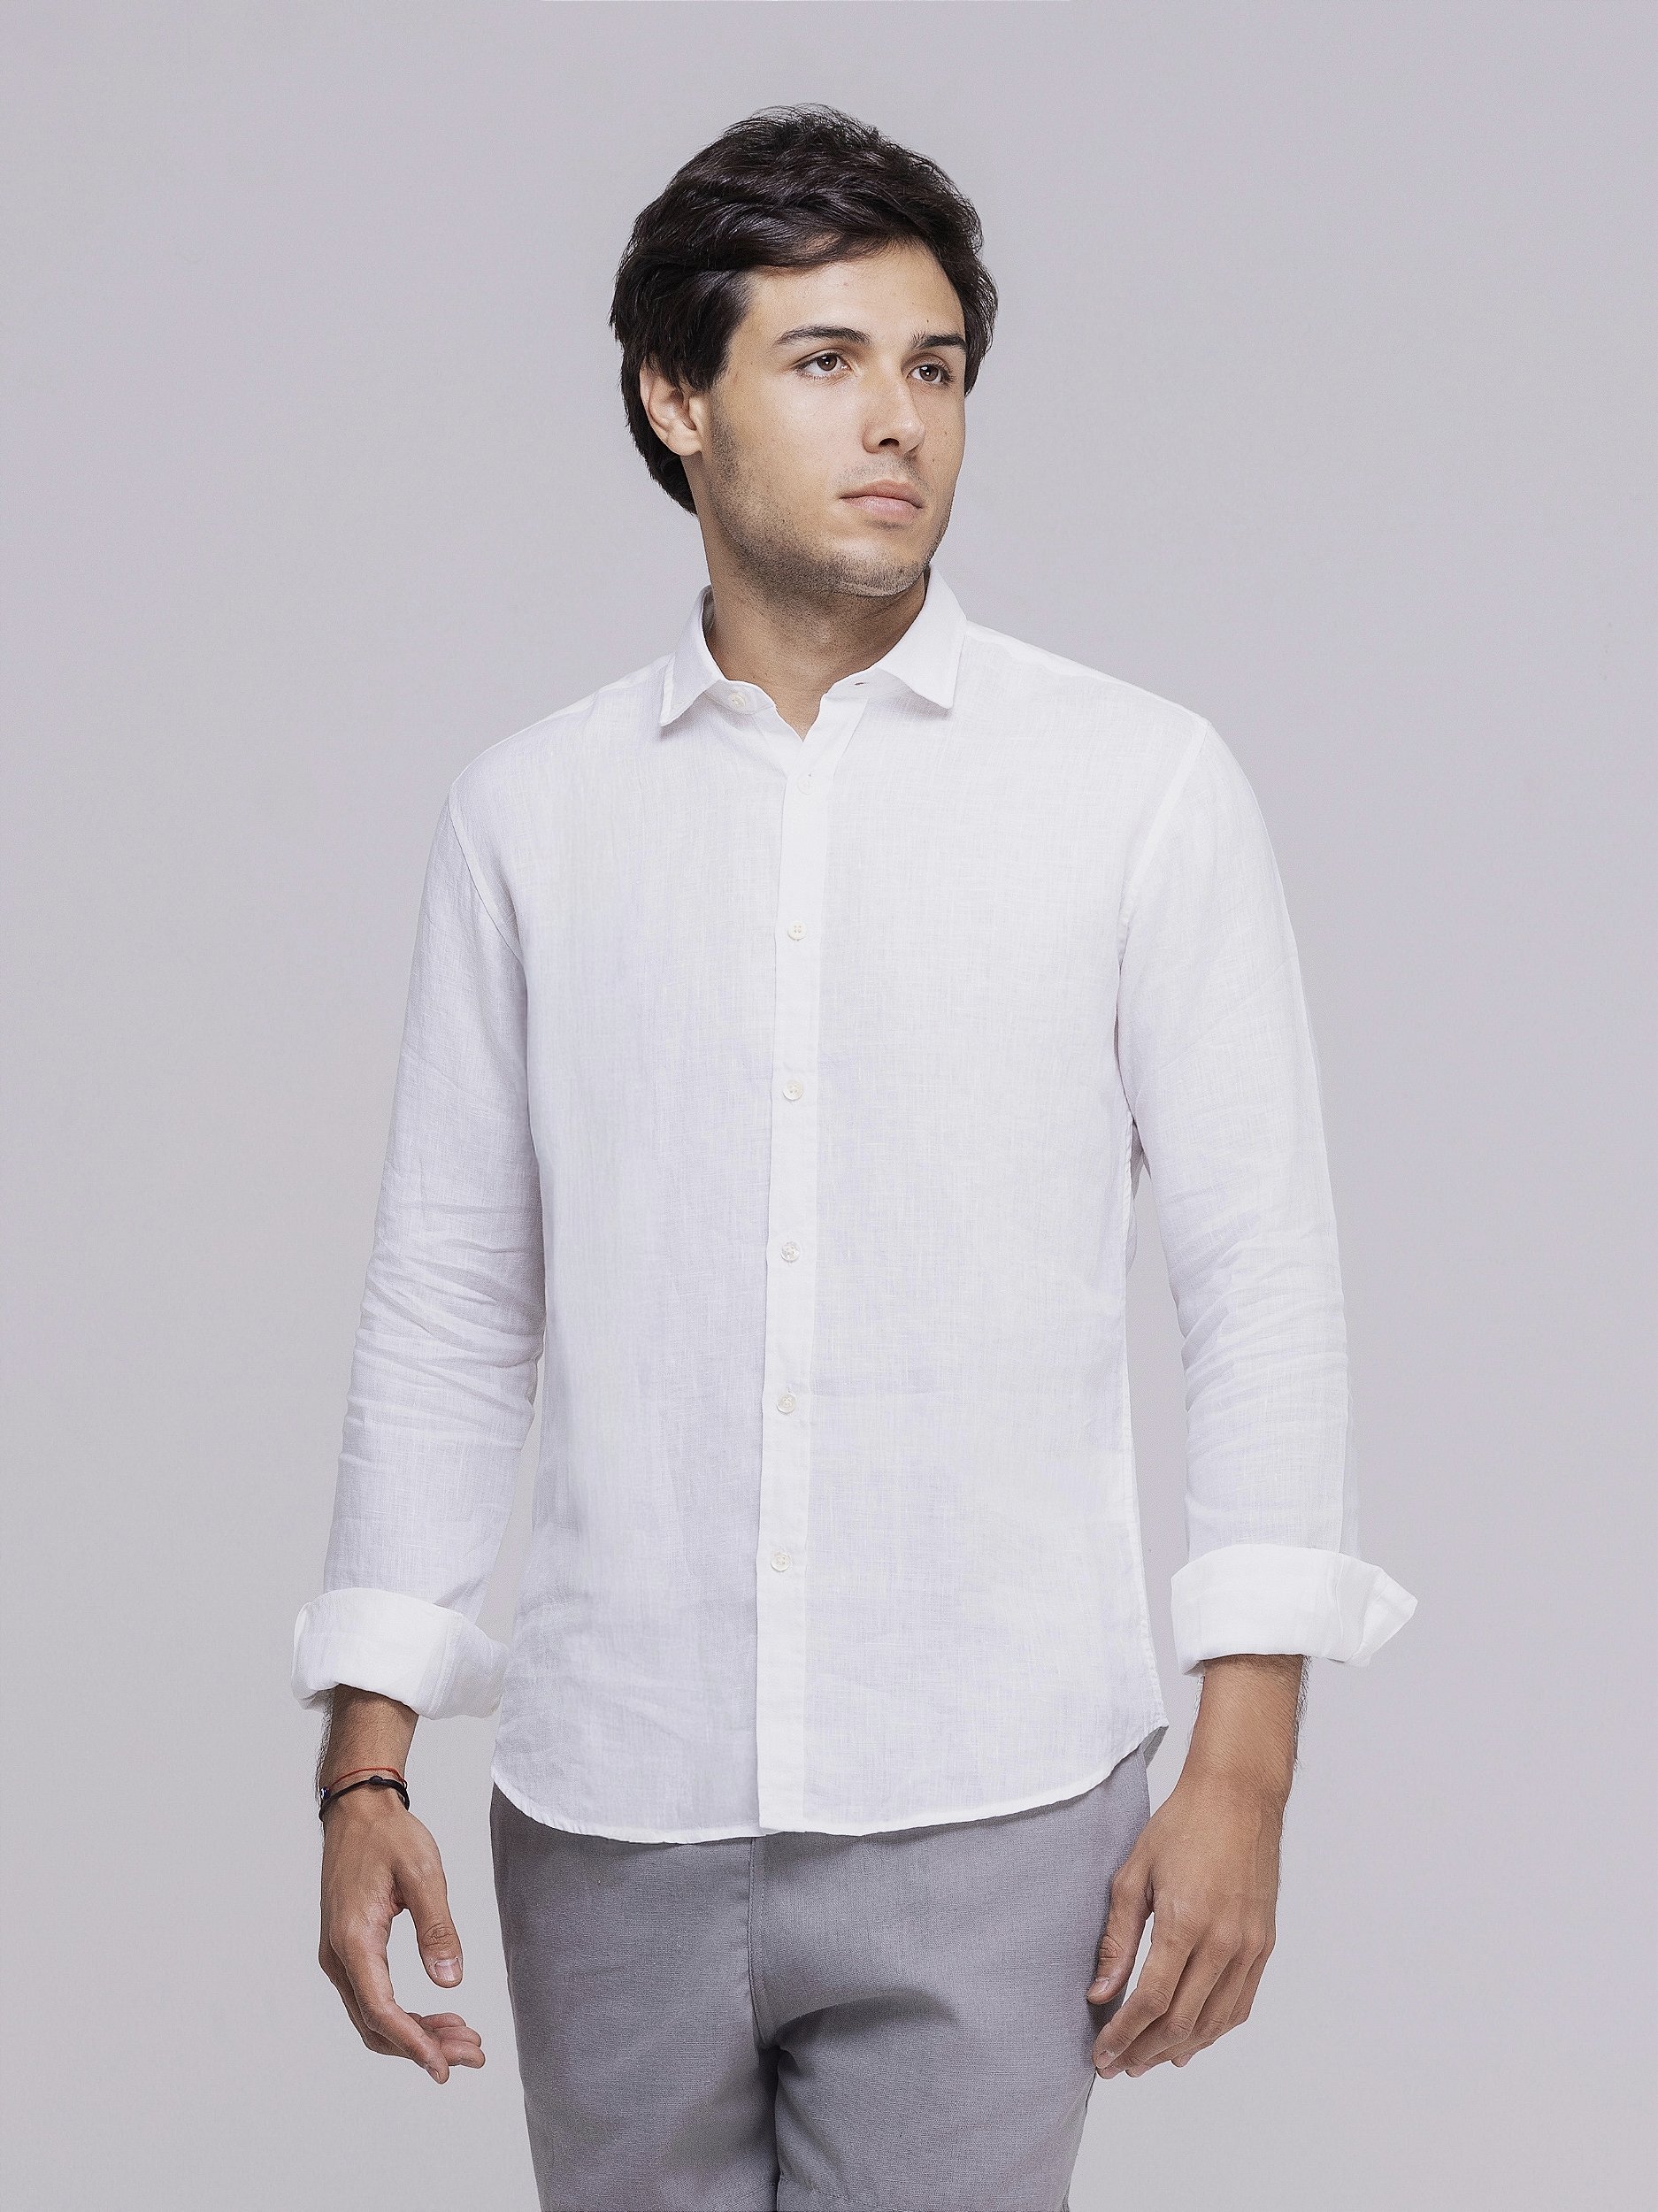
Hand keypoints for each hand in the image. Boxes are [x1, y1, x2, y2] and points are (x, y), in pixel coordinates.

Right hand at [317, 1788, 484, 2083]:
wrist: (359, 1810)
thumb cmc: (390, 1835)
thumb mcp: (422, 1873)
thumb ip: (437, 1928)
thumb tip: (451, 1982)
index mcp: (354, 1940)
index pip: (381, 2011)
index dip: (414, 2044)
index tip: (444, 2068)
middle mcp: (338, 1956)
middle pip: (376, 2025)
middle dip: (423, 2046)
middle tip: (473, 2055)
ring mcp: (340, 1956)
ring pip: (374, 2017)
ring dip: (417, 2034)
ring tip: (465, 2040)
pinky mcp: (349, 1950)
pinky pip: (374, 1998)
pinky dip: (406, 2015)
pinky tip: (440, 2015)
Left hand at [1084, 1762, 1281, 2077]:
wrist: (1238, 1797)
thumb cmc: (1182, 1826)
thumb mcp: (1134, 1872)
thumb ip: (1118, 1937)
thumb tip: (1100, 1991)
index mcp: (1185, 1922)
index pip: (1149, 2001)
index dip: (1122, 2035)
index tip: (1102, 2054)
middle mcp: (1222, 1942)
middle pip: (1181, 2022)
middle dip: (1144, 2051)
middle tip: (1118, 2066)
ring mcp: (1248, 1947)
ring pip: (1213, 2022)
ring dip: (1178, 2049)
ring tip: (1147, 2060)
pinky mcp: (1263, 1945)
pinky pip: (1239, 2005)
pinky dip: (1213, 2030)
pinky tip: (1189, 2039)